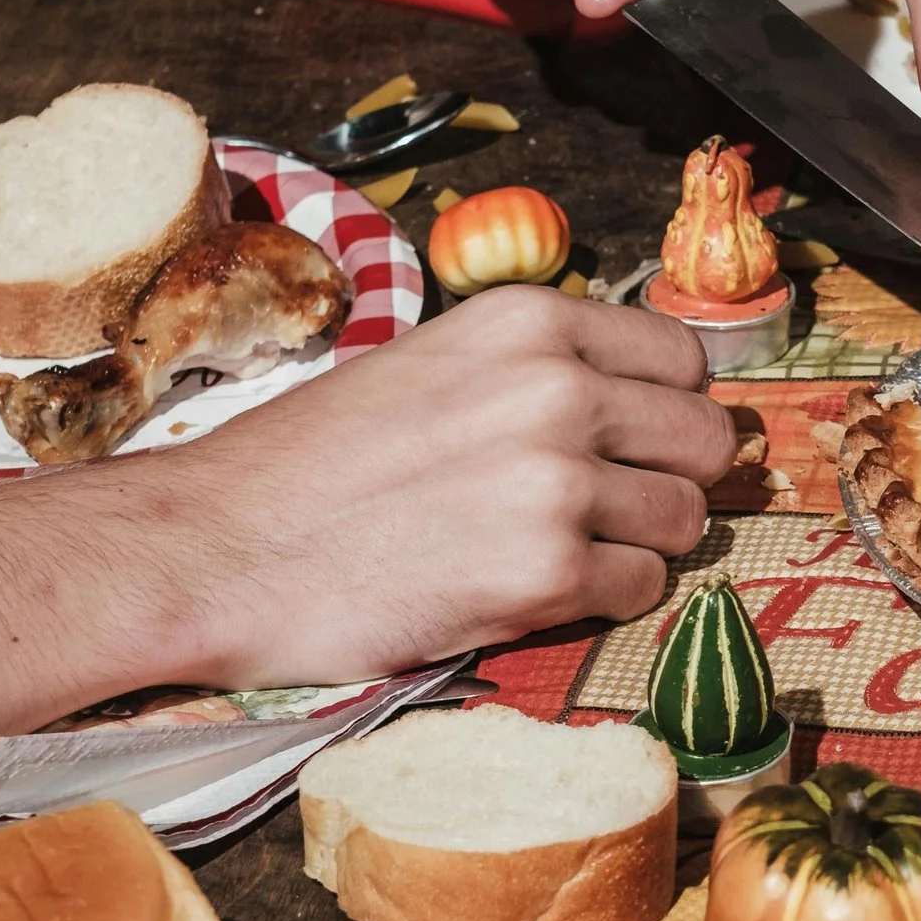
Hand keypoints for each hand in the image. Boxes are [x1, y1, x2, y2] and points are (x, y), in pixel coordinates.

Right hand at [138, 291, 736, 681]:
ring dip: (636, 545)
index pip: (683, 360)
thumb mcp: (431, 368)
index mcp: (528, 321)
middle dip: (669, 480)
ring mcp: (557, 481)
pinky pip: (642, 588)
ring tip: (555, 553)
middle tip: (607, 511)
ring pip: (683, 519)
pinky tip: (527, 591)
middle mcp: (557, 388)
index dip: (666, 410)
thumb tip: (629, 405)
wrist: (216, 548)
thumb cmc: (311, 466)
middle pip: (704, 439)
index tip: (634, 444)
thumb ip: (532, 373)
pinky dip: (600, 600)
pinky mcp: (545, 572)